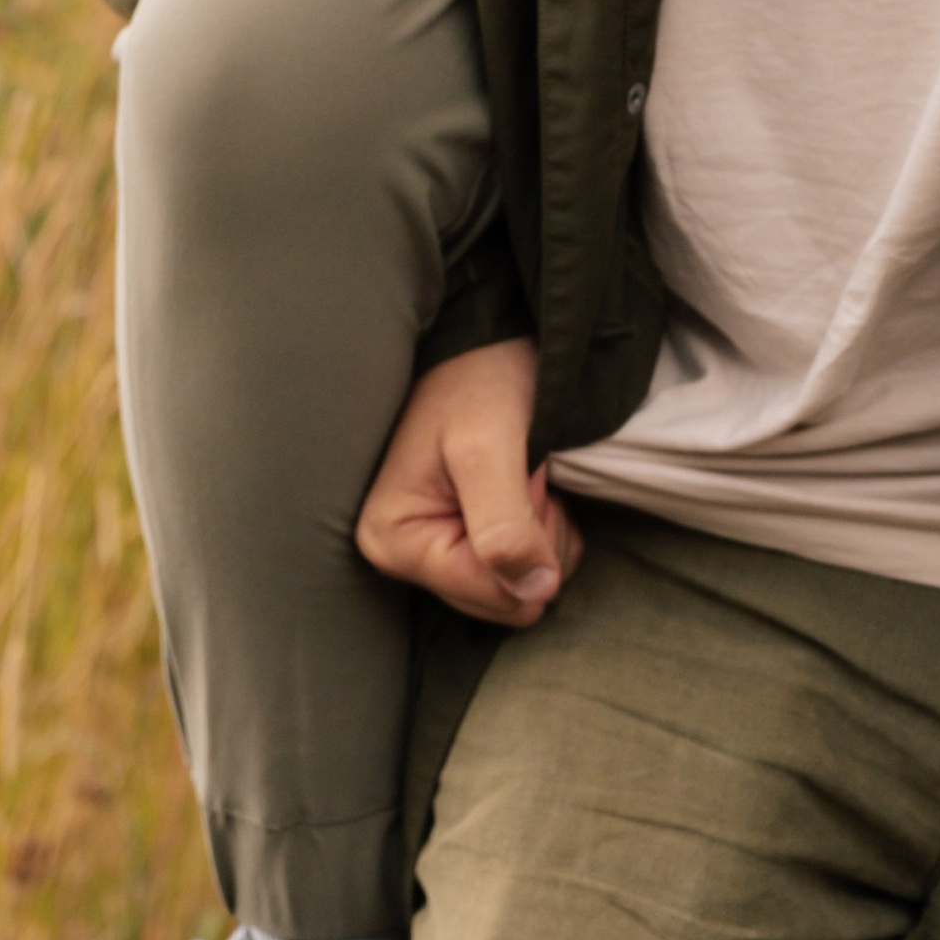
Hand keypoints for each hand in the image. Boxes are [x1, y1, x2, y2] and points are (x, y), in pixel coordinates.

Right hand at [354, 339, 583, 627]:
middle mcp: (406, 556)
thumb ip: (505, 526)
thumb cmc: (480, 380)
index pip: (491, 596)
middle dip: (535, 538)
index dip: (527, 543)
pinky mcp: (465, 541)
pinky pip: (529, 569)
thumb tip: (535, 592)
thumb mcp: (489, 448)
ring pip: (523, 587)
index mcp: (394, 541)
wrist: (489, 339)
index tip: (519, 478)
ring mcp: (436, 551)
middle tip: (525, 474)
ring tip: (525, 472)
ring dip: (544, 529)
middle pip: (507, 600)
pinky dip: (546, 527)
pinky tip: (528, 483)